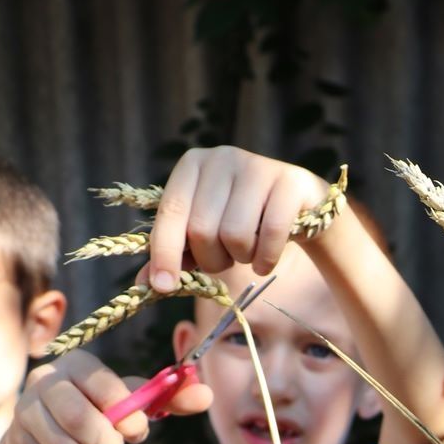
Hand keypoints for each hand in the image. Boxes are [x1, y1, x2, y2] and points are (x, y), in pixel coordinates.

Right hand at [6, 350, 210, 443]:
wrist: (50, 438)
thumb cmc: (100, 413)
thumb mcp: (134, 404)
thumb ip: (170, 398)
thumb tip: (206, 395)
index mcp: (78, 362)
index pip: (101, 383)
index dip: (124, 411)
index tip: (138, 430)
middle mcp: (45, 378)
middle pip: (77, 417)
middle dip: (105, 441)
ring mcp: (25, 408)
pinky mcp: (16, 439)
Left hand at [148, 146, 329, 288]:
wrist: (298, 208)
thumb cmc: (243, 221)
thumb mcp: (205, 234)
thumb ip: (176, 254)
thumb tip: (145, 285)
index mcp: (193, 164)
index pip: (171, 212)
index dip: (164, 253)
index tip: (164, 286)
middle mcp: (222, 157)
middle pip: (202, 229)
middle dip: (213, 260)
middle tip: (226, 259)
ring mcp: (258, 166)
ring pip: (235, 235)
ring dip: (242, 259)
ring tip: (249, 252)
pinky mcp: (290, 182)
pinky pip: (270, 235)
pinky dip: (265, 260)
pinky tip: (266, 261)